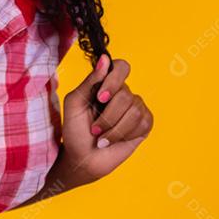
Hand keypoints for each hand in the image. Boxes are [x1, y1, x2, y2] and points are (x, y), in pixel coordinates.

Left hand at [60, 54, 153, 186]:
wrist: (82, 159)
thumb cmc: (75, 130)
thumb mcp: (75, 103)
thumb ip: (90, 81)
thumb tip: (104, 59)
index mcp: (106, 84)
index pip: (121, 67)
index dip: (113, 80)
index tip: (100, 97)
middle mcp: (123, 93)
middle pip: (125, 94)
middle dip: (107, 116)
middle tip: (94, 129)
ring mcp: (135, 108)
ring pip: (134, 110)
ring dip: (113, 129)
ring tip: (101, 138)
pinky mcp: (144, 124)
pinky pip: (143, 122)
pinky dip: (124, 134)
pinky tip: (114, 141)